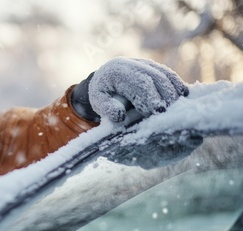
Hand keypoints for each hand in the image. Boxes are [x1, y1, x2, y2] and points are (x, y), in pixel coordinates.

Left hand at [72, 57, 188, 122]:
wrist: (103, 77)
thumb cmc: (101, 93)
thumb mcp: (97, 101)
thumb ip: (106, 108)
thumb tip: (120, 116)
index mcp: (117, 71)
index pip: (139, 83)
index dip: (151, 97)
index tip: (157, 111)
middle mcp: (133, 63)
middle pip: (156, 77)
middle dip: (165, 95)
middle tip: (169, 113)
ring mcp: (144, 63)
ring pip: (164, 74)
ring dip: (173, 90)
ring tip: (177, 107)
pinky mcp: (153, 66)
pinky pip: (168, 73)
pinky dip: (176, 84)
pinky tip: (183, 95)